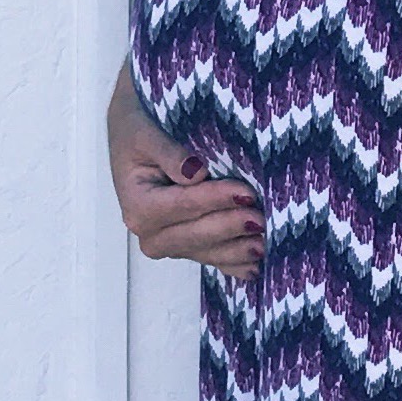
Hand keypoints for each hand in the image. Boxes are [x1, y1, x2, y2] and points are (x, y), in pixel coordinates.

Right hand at [106, 62, 263, 279]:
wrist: (135, 145)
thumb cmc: (139, 136)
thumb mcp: (144, 134)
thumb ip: (168, 153)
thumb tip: (195, 172)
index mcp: (138, 206)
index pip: (183, 204)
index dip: (216, 199)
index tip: (246, 192)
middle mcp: (151, 234)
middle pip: (197, 234)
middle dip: (230, 227)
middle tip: (262, 219)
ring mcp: (169, 245)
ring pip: (208, 252)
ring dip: (238, 249)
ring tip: (266, 242)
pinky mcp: (186, 248)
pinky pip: (214, 260)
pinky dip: (236, 263)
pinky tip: (257, 266)